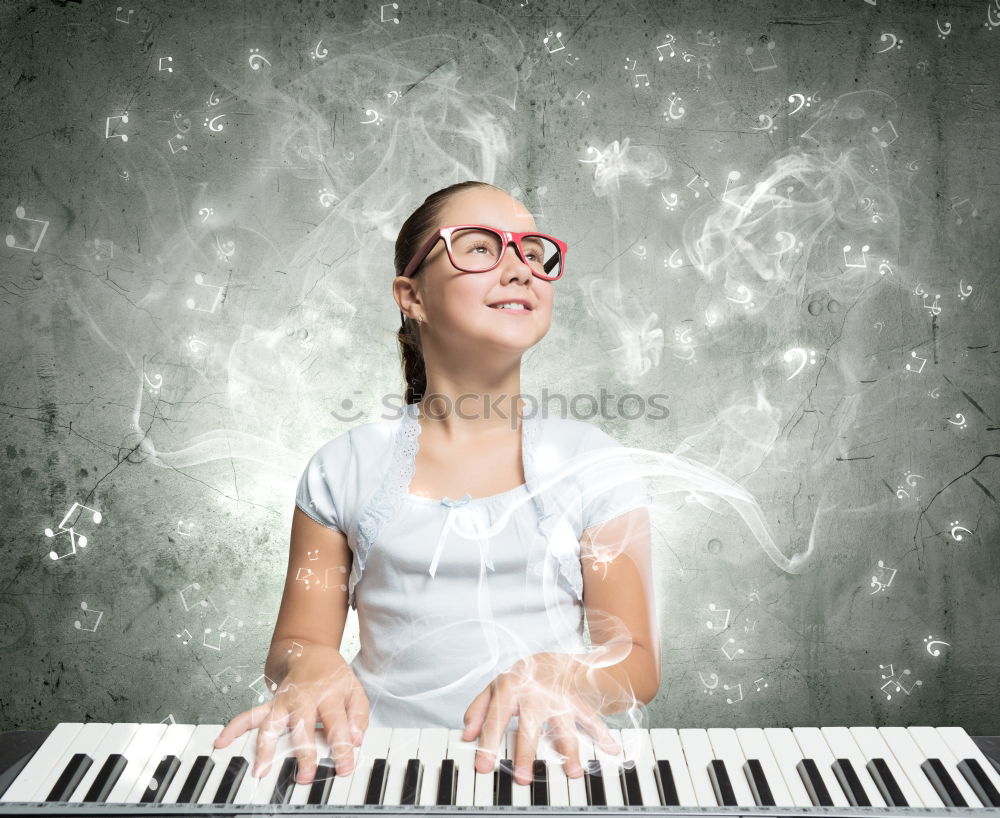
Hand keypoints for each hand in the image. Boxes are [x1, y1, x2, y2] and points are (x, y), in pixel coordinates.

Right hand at [212, 643, 368, 784]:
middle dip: (303, 752)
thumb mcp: (355, 691)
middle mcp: (303, 698)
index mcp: (329, 694)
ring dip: (265, 746)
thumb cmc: (334, 678)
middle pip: (302, 725)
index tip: (344, 767)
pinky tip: (221, 741)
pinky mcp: (271, 705)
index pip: (337, 723)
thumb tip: (356, 740)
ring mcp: (284, 701)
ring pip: (271, 723)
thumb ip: (358, 716)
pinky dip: (234, 728)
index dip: (342, 747)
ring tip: (261, 769)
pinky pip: (249, 716)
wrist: (312, 654)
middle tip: (305, 775)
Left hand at [461, 652, 621, 785]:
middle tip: (523, 778)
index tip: (483, 767)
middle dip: (526, 752)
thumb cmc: (518, 679)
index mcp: (509, 688)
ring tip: (573, 772)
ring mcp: (557, 697)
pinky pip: (590, 717)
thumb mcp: (493, 689)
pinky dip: (603, 733)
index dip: (488, 743)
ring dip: (569, 749)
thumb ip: (478, 710)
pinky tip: (613, 749)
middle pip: (529, 726)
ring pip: (564, 725)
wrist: (549, 658)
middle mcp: (533, 693)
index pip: (495, 719)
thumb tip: (467, 735)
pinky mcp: (576, 701)